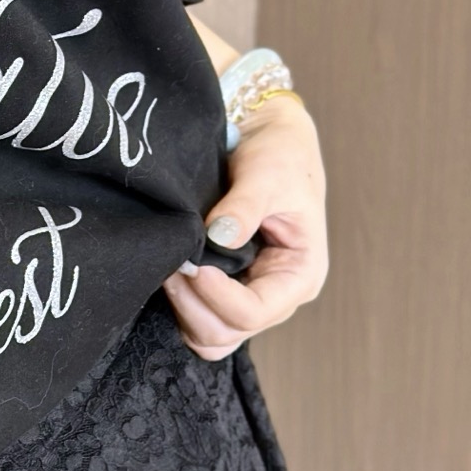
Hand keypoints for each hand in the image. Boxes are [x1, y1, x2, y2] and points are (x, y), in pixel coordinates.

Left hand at [162, 95, 327, 361]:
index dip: (218, 296)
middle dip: (194, 304)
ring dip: (185, 307)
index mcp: (300, 275)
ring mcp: (251, 293)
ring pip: (211, 333)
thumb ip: (243, 206)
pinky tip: (172, 266)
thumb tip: (219, 235)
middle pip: (229, 332)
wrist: (270, 137)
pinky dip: (182, 302)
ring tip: (170, 265)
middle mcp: (277, 294)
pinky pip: (199, 315)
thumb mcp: (267, 174)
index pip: (255, 312)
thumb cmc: (280, 154)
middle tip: (172, 263)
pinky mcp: (228, 285)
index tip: (192, 263)